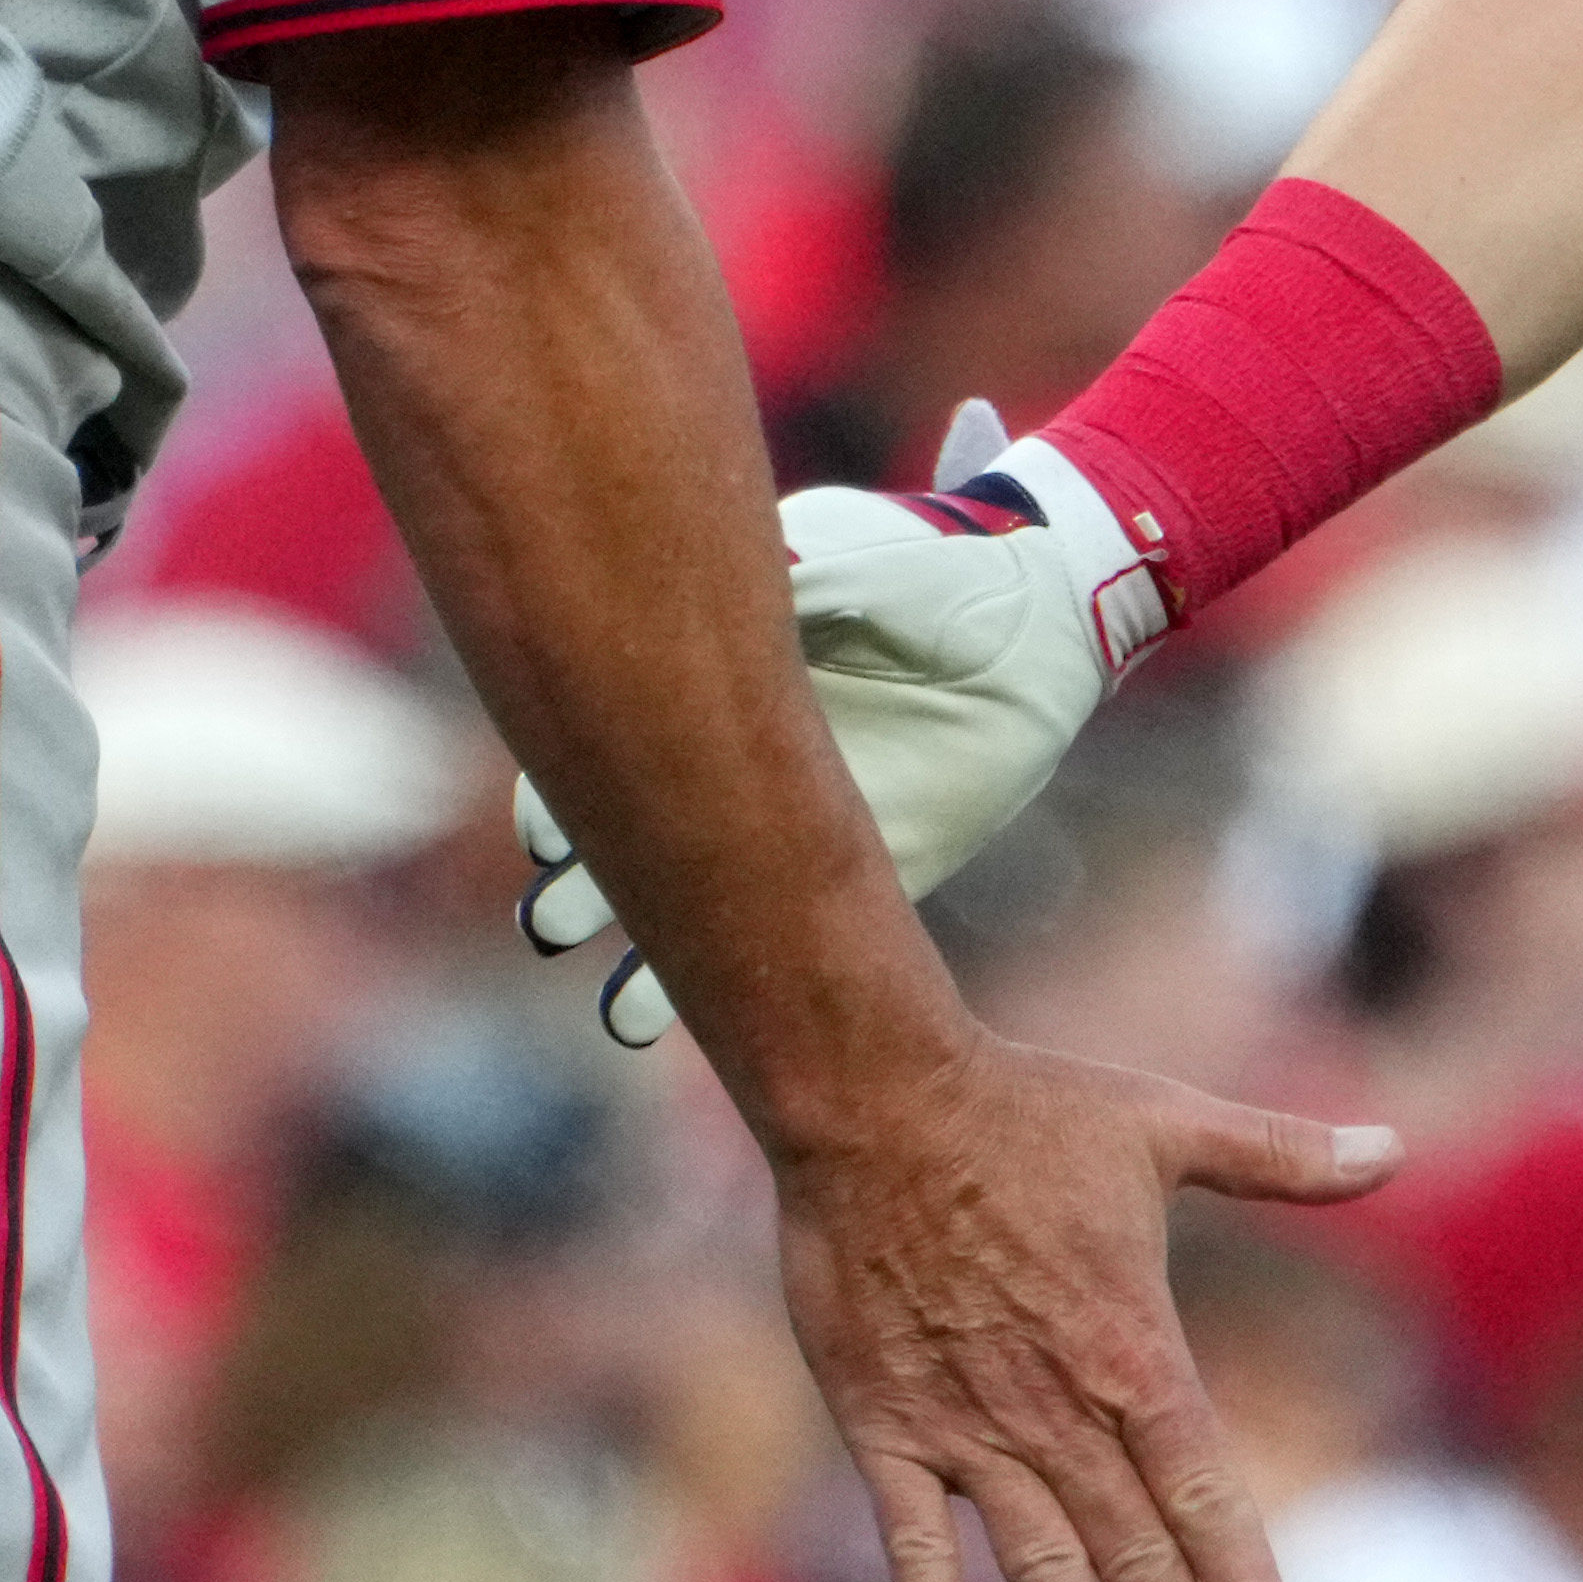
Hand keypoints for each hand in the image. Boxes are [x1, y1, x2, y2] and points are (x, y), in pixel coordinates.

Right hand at [522, 404, 1168, 1046]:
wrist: (1035, 618)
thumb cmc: (926, 568)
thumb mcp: (849, 561)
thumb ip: (785, 586)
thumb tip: (717, 605)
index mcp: (694, 682)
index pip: (595, 748)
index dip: (559, 793)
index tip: (547, 835)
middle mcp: (720, 762)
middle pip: (616, 839)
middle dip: (575, 889)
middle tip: (556, 923)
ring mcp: (782, 830)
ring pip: (678, 909)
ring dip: (637, 957)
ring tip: (623, 1011)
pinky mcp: (856, 875)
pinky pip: (780, 940)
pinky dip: (726, 984)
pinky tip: (686, 1020)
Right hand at [769, 1033, 1393, 1581]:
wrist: (877, 1098)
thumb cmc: (1028, 1109)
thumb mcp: (1167, 1124)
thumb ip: (1283, 1154)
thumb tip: (1393, 1148)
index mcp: (1131, 1351)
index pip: (1204, 1494)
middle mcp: (1055, 1409)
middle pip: (1135, 1552)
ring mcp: (966, 1425)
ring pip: (1040, 1565)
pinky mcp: (885, 1424)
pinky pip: (913, 1541)